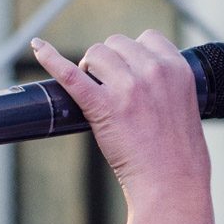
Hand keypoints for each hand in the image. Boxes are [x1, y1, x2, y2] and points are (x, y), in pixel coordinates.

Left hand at [29, 31, 210, 199]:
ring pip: (96, 53)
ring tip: (94, 90)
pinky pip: (70, 75)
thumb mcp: (186, 105)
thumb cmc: (180, 156)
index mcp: (178, 68)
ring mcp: (128, 87)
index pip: (148, 39)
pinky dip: (50, 58)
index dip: (133, 54)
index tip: (129, 70)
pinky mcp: (103, 106)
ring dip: (91, 68)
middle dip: (110, 61)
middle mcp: (154, 71)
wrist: (173, 184)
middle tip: (108, 86)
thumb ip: (167, 85)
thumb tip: (142, 79)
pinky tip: (38, 47)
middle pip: (117, 43)